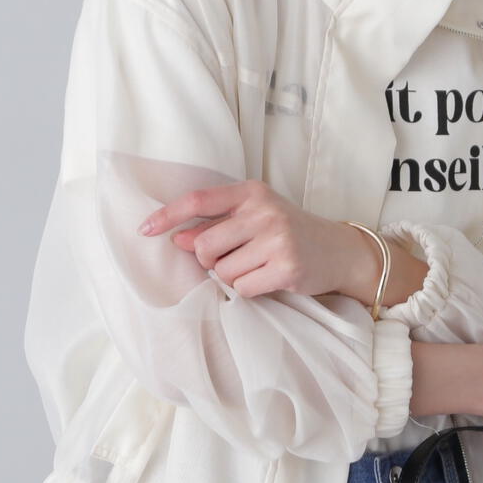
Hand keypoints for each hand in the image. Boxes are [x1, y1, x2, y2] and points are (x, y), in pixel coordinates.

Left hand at [136, 179, 363, 299]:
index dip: (167, 216)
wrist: (338, 250)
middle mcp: (264, 212)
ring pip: (223, 272)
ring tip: (257, 267)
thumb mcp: (254, 218)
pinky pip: (243, 289)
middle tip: (235, 257)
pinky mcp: (286, 269)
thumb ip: (216, 224)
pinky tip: (268, 279)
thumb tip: (176, 239)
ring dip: (233, 277)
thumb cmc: (288, 232)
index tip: (144, 229)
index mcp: (251, 192)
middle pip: (204, 246)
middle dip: (210, 260)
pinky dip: (250, 290)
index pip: (198, 200)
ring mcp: (277, 240)